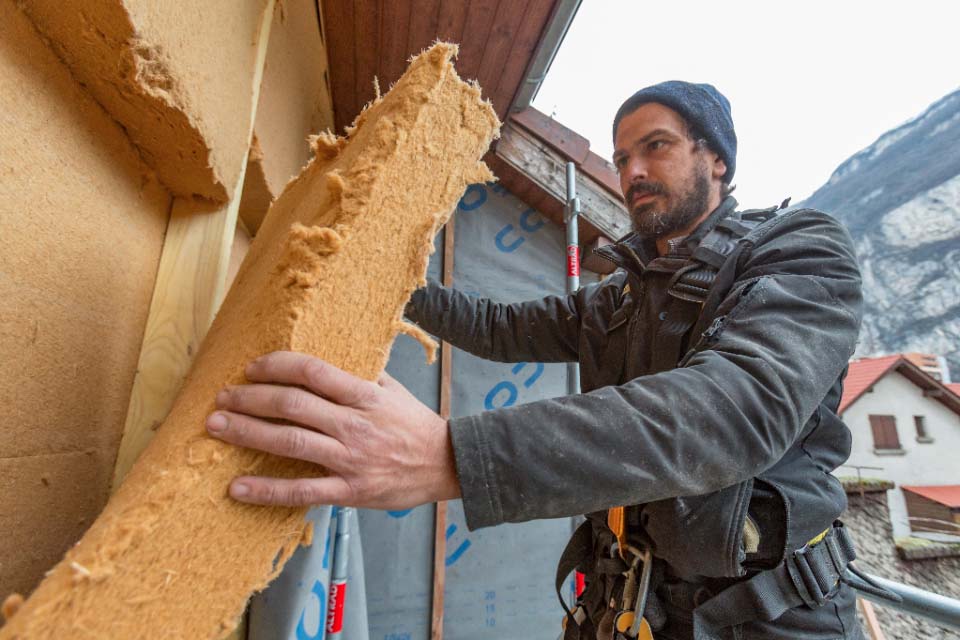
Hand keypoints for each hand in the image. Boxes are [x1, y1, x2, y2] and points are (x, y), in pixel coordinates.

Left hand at [205, 351, 459, 508]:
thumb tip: (322, 358)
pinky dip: (267, 490)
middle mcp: (354, 425)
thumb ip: (359, 374)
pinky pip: (302, 491)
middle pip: (292, 405)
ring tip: (216, 427)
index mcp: (364, 395)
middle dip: (250, 398)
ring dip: (247, 433)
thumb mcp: (392, 390)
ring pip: (290, 443)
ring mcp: (350, 459)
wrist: (448, 465)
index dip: (276, 366)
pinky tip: (238, 487)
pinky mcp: (349, 491)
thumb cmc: (416, 425)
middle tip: (222, 397)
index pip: (312, 371)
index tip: (252, 368)